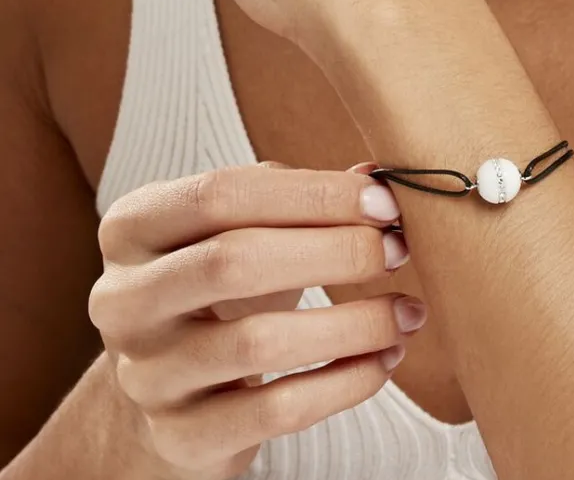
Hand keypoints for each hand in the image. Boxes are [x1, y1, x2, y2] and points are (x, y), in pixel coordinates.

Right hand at [88, 161, 425, 479]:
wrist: (171, 389)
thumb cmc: (220, 288)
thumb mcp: (244, 228)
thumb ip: (302, 196)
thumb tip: (378, 177)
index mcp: (135, 226)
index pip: (222, 194)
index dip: (313, 194)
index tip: (383, 204)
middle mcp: (125, 298)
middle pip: (235, 260)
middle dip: (335, 251)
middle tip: (397, 250)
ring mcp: (146, 373)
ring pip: (257, 343)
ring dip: (354, 323)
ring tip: (407, 312)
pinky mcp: (182, 436)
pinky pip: (275, 411)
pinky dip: (345, 383)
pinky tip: (383, 359)